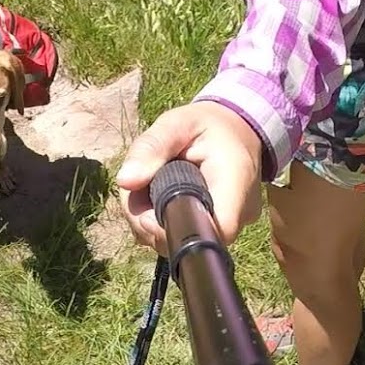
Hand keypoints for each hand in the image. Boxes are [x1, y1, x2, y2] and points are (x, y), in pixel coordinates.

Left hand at [115, 101, 264, 253]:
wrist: (236, 130)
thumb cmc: (207, 125)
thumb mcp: (176, 123)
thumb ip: (151, 147)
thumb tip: (124, 181)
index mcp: (234, 180)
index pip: (211, 230)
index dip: (172, 233)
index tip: (144, 216)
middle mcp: (240, 211)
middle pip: (189, 240)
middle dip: (151, 223)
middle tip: (138, 191)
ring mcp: (232, 224)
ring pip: (181, 241)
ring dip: (153, 222)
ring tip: (150, 187)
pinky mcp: (219, 229)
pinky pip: (184, 236)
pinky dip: (162, 223)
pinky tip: (159, 197)